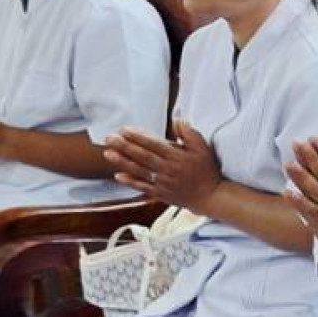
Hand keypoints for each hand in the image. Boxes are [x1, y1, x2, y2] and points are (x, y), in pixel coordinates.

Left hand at [104, 120, 224, 209]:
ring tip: (108, 153)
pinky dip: (130, 182)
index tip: (124, 130)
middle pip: (142, 156)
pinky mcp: (160, 194)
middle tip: (110, 138)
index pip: (154, 144)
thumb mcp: (203, 147)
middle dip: (124, 147)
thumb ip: (189, 133)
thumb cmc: (206, 170)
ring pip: (139, 171)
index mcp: (177, 157)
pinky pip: (143, 187)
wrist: (209, 196)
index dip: (138, 137)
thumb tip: (176, 120)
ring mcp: (163, 183)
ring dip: (123, 162)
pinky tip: (118, 175)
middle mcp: (167, 170)